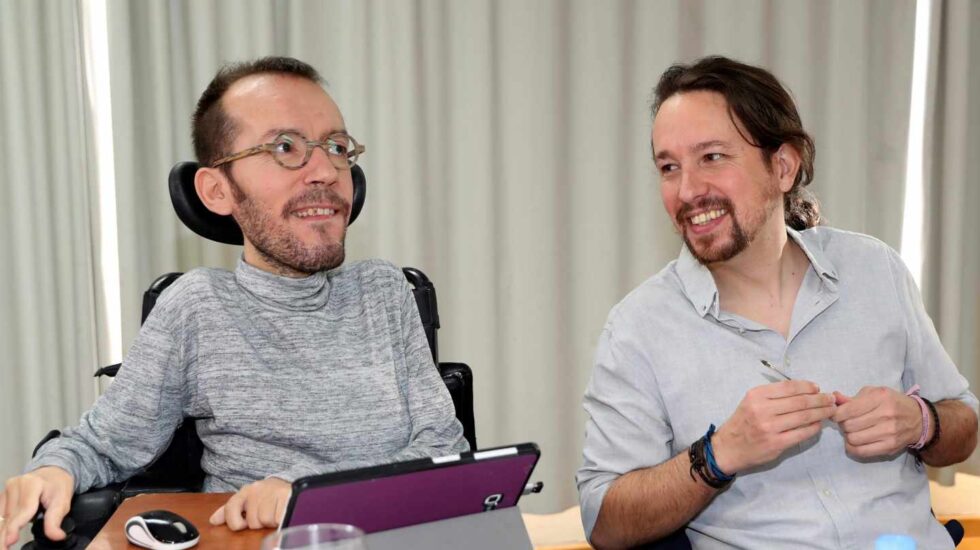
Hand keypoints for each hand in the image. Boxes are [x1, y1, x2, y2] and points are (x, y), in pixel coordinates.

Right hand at [0, 466, 73, 549]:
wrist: (52, 473)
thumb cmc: (57, 486)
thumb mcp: (62, 501)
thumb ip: (55, 520)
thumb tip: (56, 536)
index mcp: (33, 483)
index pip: (23, 509)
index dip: (15, 527)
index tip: (10, 540)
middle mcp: (17, 484)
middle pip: (10, 516)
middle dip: (5, 535)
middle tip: (4, 549)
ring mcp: (8, 489)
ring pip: (3, 517)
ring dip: (4, 532)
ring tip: (5, 546)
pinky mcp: (3, 495)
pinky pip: (1, 514)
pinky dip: (3, 525)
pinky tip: (4, 536)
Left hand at [209, 478, 290, 530]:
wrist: (289, 484)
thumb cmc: (266, 496)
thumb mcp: (248, 500)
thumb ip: (232, 510)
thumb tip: (213, 520)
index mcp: (246, 491)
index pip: (231, 507)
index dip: (234, 521)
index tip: (241, 524)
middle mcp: (257, 489)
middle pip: (252, 521)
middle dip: (258, 523)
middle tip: (265, 514)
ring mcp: (272, 491)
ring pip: (265, 520)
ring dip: (271, 522)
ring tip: (275, 513)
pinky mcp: (285, 495)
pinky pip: (278, 518)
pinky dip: (280, 520)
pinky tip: (282, 512)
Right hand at [711, 380, 836, 473]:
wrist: (728, 448)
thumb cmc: (742, 423)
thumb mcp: (751, 402)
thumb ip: (773, 395)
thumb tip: (804, 391)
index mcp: (756, 395)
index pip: (789, 387)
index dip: (807, 386)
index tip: (818, 388)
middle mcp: (762, 409)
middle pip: (800, 401)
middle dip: (820, 399)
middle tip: (831, 399)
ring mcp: (769, 427)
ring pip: (804, 416)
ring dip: (821, 412)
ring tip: (830, 410)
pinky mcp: (776, 443)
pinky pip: (802, 433)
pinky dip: (814, 428)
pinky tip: (818, 424)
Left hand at [832, 386, 923, 457]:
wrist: (919, 419)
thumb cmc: (892, 403)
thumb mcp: (874, 393)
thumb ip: (852, 398)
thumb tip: (834, 397)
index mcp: (880, 398)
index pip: (849, 410)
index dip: (836, 413)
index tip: (835, 414)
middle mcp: (886, 415)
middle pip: (849, 425)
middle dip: (842, 424)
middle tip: (845, 422)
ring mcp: (889, 433)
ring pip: (853, 439)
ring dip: (847, 436)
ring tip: (852, 430)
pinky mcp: (890, 447)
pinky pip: (861, 451)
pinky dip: (852, 448)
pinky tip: (854, 441)